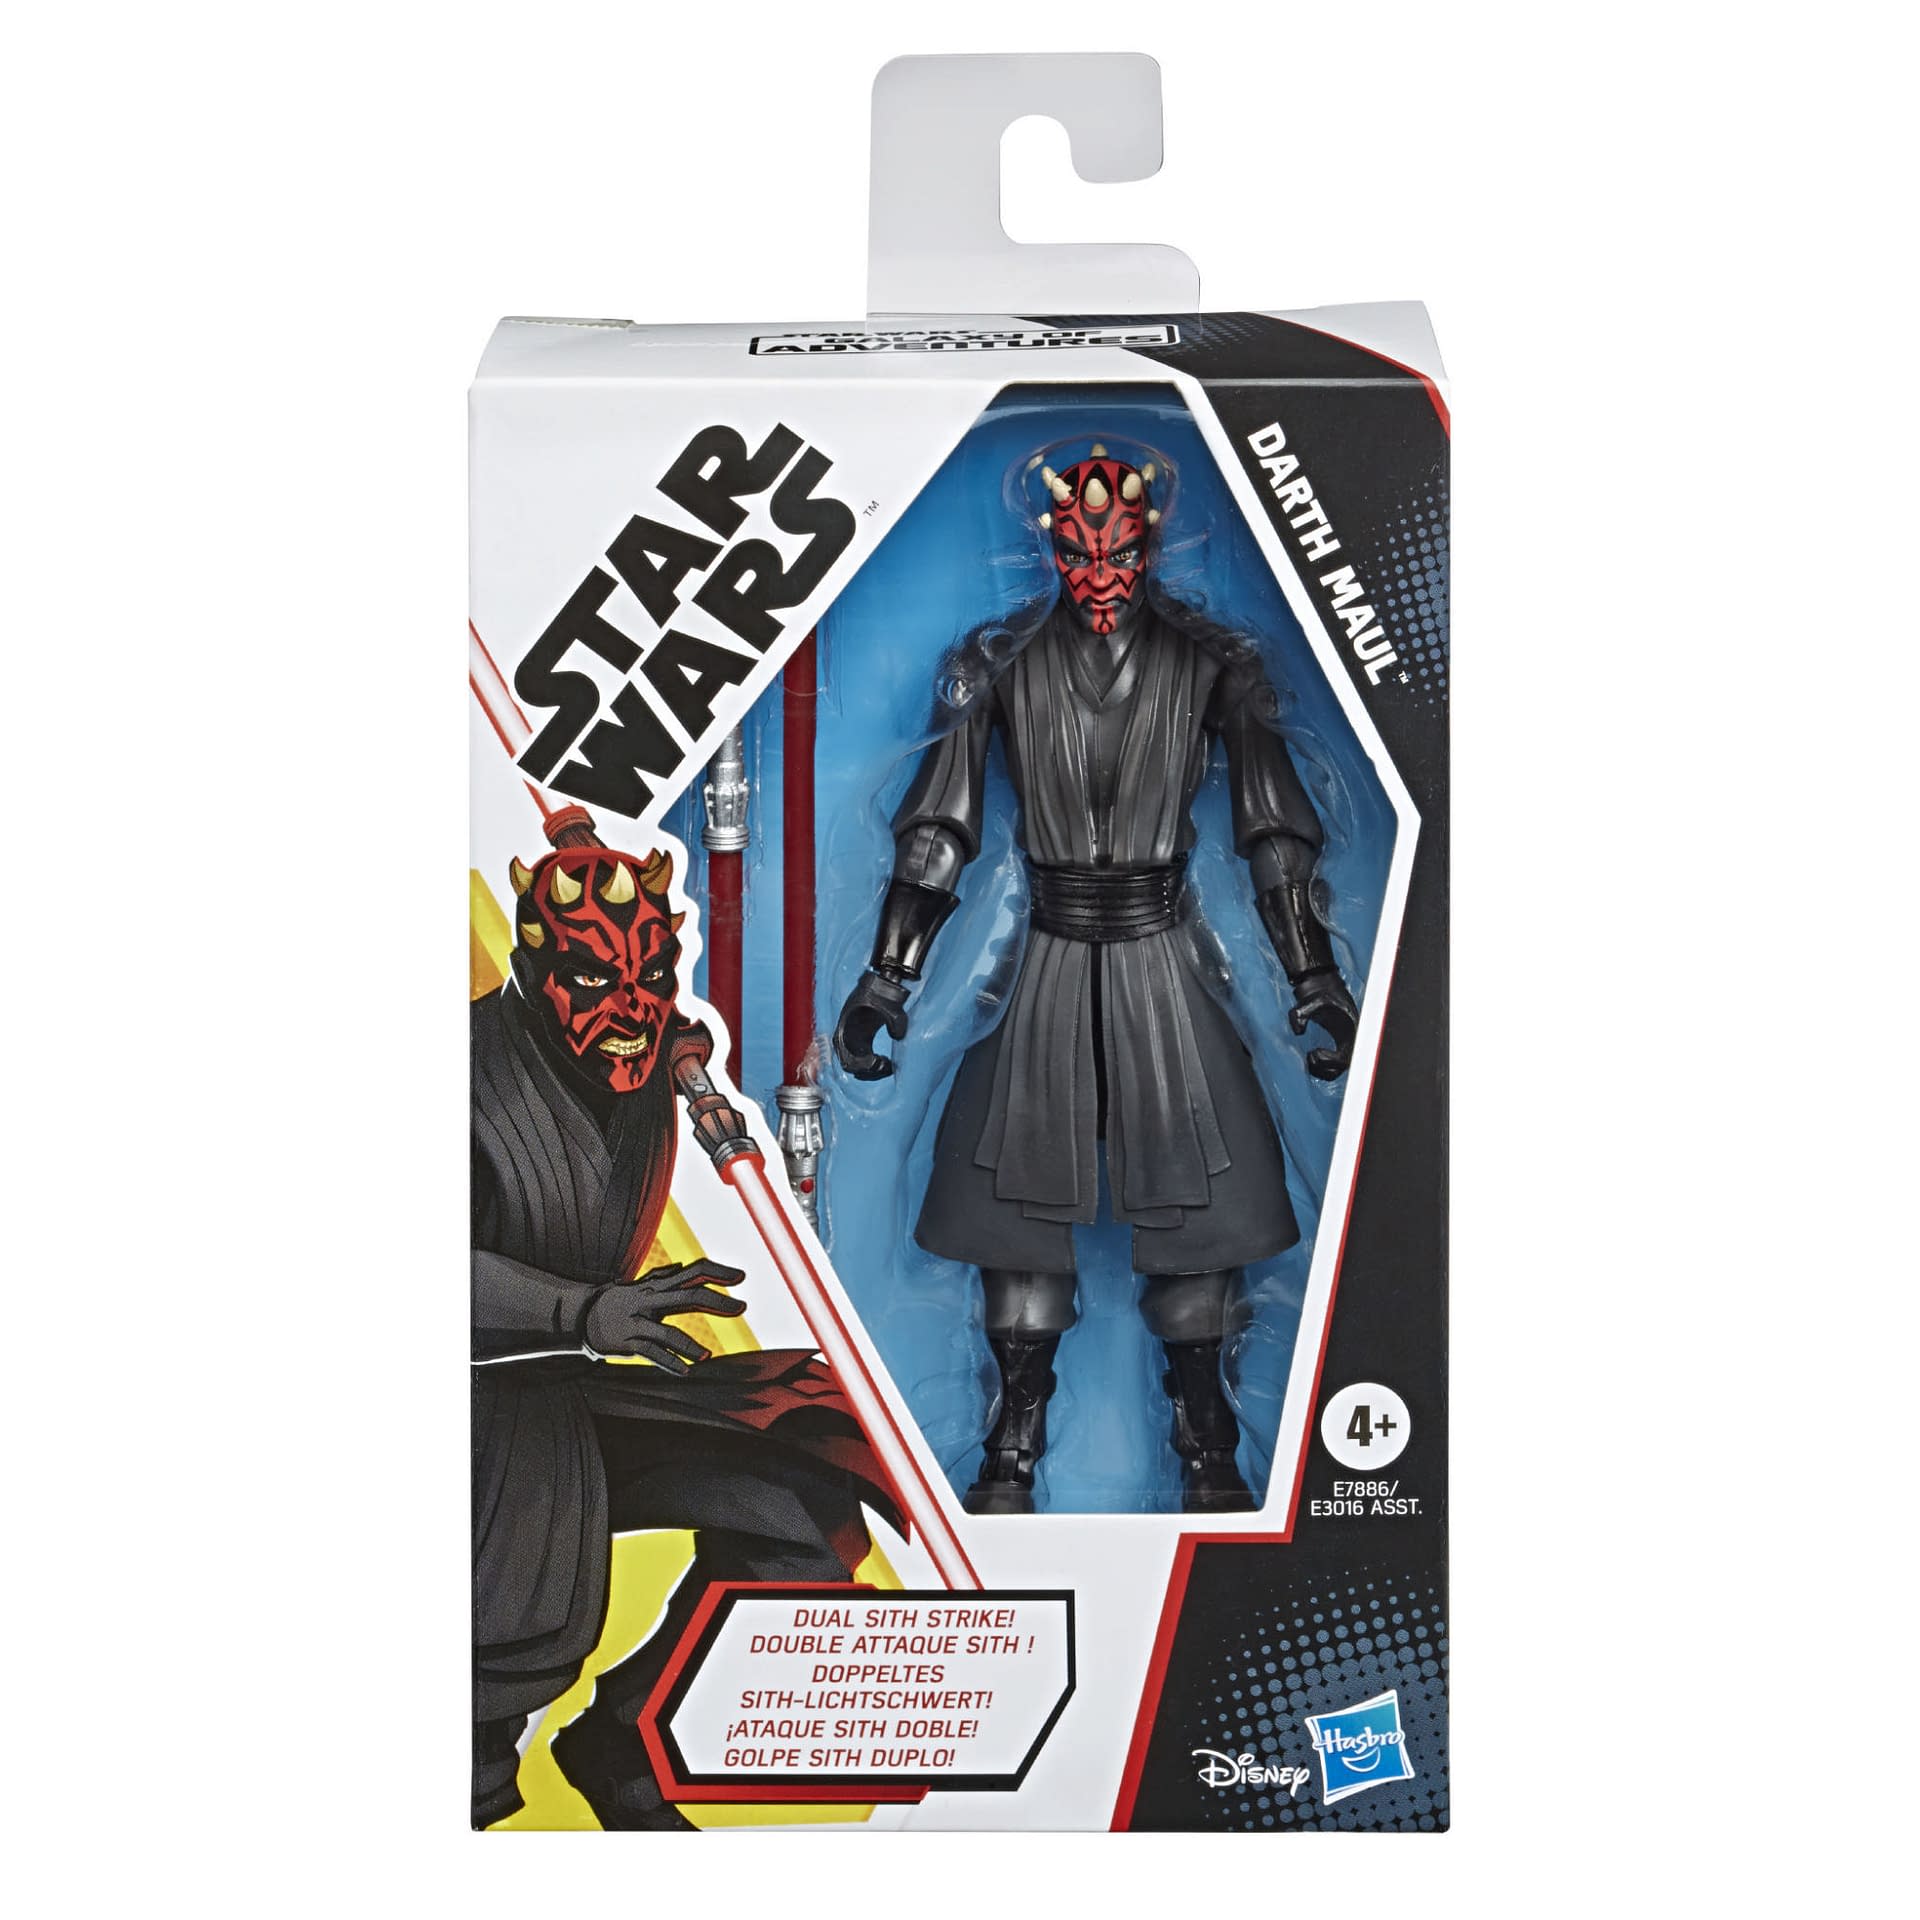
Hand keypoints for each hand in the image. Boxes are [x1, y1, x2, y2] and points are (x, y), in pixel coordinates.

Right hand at [582, 1259, 745, 1369]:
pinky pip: (651, 1353)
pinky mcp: (628, 1342)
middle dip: (717, 1301)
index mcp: (658, 1286)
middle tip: (743, 1308)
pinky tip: (687, 1371)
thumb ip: (664, 1280)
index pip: (693, 1272)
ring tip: (707, 1356)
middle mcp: (650, 1300)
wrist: (580, 1315)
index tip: (742, 1277)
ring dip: (690, 1346)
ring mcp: (638, 1321)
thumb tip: (682, 1268)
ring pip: (667, 1333)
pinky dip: (670, 1362)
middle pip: (688, 1296)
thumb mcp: (641, 1289)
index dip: (717, 1272)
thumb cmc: (618, 1302)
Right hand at [833, 970, 909, 1079]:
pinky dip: (872, 1065)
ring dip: (871, 1071)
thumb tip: (898, 1036)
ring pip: (856, 1066)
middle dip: (870, 1073)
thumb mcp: (888, 1008)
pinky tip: (886, 1061)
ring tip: (888, 1066)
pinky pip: (861, 1060)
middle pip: (852, 1068)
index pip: (849, 1062)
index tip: (882, 1064)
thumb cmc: (876, 993)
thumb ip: (896, 1023)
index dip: (866, 1068)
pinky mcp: (858, 1039)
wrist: (874, 983)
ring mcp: (850, 1040)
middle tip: (887, 1068)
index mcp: (844, 1031)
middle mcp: (843, 1038)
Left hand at [1289, 969, 1357, 1080]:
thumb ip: (1301, 1014)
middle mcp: (1351, 1041)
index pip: (1346, 1059)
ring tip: (1310, 1057)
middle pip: (1343, 1070)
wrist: (1324, 988)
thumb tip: (1297, 1031)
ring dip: (1322, 1071)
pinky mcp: (1338, 1046)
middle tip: (1310, 1056)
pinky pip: (1333, 1066)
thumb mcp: (1312, 1001)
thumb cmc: (1323, 993)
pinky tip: (1311, 1054)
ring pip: (1338, 1071)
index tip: (1313, 1052)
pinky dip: (1322, 1067)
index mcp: (1352, 1032)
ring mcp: (1345, 1045)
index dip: (1329, 1062)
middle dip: (1325, 1069)